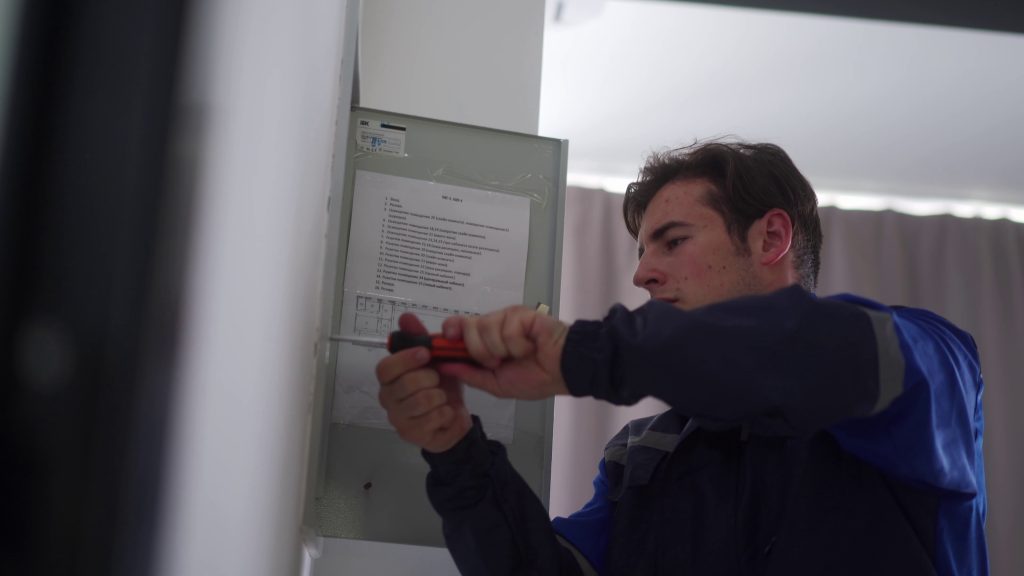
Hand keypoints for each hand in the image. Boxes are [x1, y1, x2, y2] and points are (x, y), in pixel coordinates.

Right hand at [376, 313, 472, 452]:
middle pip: (405, 384)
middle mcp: (388, 398)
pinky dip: (446, 412)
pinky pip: (434, 417)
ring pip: (422, 401)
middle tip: (437, 379)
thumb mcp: (435, 359)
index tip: (426, 353)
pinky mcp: (412, 434)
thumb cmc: (440, 385)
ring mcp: (398, 418)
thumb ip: (420, 337)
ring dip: (440, 396)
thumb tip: (405, 316)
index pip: (385, 368)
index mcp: (389, 378)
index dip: (405, 360)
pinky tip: (445, 412)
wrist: (454, 417)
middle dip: (429, 378)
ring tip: (442, 397)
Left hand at [437, 306, 569, 399]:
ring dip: (502, 350)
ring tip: (519, 354)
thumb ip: (469, 374)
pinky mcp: (521, 313)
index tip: (447, 341)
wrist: (563, 373)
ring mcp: (507, 317)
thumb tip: (443, 365)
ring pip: (485, 327)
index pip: (457, 326)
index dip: (450, 332)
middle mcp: (493, 325)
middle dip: (479, 351)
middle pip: (466, 326)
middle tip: (498, 361)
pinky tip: (531, 346)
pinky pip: (507, 328)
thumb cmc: (535, 378)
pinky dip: (518, 345)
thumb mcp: (495, 384)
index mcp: (484, 340)